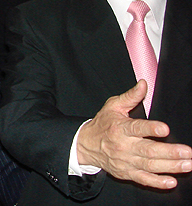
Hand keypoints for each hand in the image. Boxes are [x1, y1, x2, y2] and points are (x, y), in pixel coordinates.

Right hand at [77, 80, 191, 188]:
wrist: (86, 144)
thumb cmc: (103, 124)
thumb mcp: (113, 106)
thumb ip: (130, 96)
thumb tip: (144, 84)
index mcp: (120, 127)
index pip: (136, 128)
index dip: (150, 129)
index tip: (164, 129)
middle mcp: (123, 145)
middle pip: (148, 150)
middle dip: (169, 152)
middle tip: (187, 152)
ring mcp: (125, 161)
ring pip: (150, 165)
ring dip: (170, 166)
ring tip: (187, 165)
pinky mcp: (126, 172)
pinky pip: (143, 179)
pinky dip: (157, 182)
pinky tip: (170, 181)